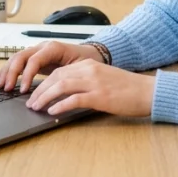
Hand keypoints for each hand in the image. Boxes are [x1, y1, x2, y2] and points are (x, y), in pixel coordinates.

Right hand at [0, 41, 103, 93]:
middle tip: (7, 88)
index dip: (26, 75)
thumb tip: (55, 93)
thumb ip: (67, 77)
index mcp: (53, 48)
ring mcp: (37, 51)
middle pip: (21, 56)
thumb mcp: (80, 69)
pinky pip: (18, 62)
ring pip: (16, 58)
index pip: (34, 60)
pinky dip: (8, 70)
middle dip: (11, 73)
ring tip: (0, 86)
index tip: (23, 90)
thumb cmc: (87, 61)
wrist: (92, 54)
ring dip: (7, 71)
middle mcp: (42, 47)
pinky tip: (1, 79)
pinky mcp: (35, 58)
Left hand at [25, 59, 155, 117]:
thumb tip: (65, 95)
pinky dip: (61, 105)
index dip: (43, 82)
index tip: (34, 92)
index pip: (59, 71)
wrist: (148, 92)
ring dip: (45, 97)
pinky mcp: (100, 96)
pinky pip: (75, 99)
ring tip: (36, 107)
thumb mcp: (103, 79)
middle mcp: (89, 70)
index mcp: (89, 65)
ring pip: (61, 85)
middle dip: (40, 90)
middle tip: (30, 102)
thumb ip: (85, 82)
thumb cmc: (128, 89)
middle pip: (56, 77)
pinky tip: (53, 111)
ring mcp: (95, 83)